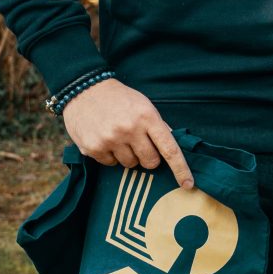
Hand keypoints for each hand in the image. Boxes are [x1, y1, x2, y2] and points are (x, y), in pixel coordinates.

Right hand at [63, 79, 192, 189]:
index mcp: (147, 117)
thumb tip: (173, 146)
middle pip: (150, 162)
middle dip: (149, 158)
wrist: (85, 90)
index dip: (180, 168)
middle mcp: (130, 129)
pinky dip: (111, 156)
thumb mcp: (144, 105)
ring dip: (129, 156)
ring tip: (119, 138)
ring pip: (131, 165)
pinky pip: (111, 164)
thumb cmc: (119, 99)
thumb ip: (158, 126)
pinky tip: (106, 139)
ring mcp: (111, 139)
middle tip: (139, 144)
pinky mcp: (93, 148)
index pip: (169, 149)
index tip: (187, 183)